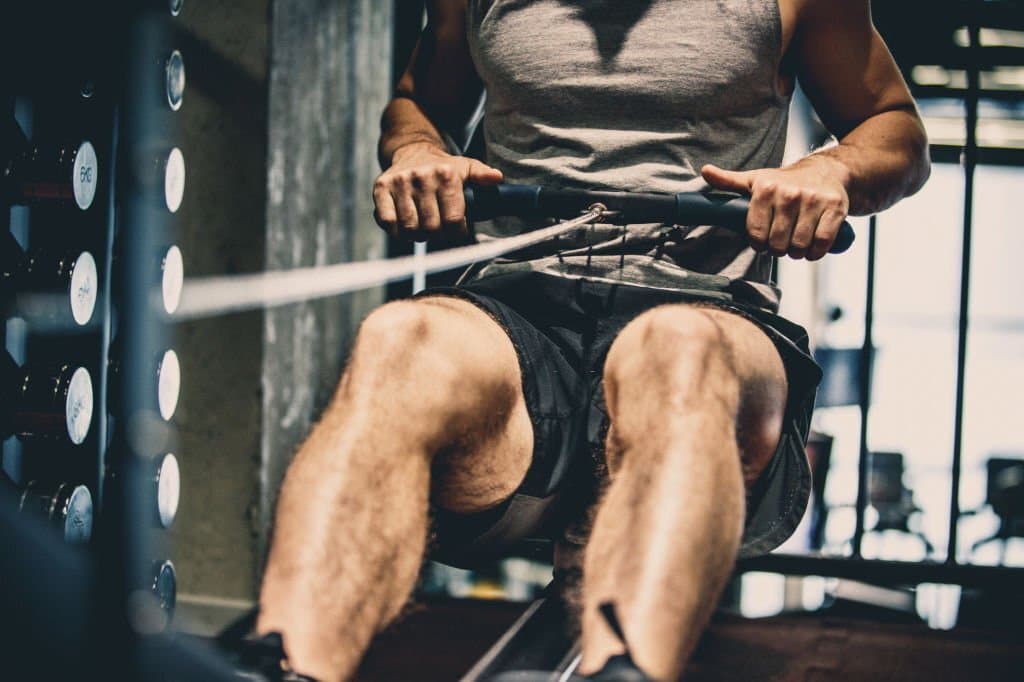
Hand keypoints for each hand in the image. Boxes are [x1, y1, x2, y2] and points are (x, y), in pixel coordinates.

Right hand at [373, 143, 503, 240]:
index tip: (455, 228)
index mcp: (446, 175)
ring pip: (410, 228)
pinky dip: (397, 231)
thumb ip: (482, 175)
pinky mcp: (381, 187)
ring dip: (417, 235)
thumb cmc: (443, 168)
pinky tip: (405, 226)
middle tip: (437, 229)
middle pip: (432, 228)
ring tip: (422, 227)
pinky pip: (388, 222)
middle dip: (437, 234)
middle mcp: (422, 177)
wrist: (413, 151)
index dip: (456, 231)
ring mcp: (400, 182)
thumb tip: (497, 178)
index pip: (453, 220)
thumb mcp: (466, 167)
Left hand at [701, 156, 849, 260]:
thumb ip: (729, 181)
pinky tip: (811, 248)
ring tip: (795, 244)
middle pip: (777, 243)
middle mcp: (789, 193)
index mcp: (766, 188)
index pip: (756, 234)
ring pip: (799, 246)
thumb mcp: (755, 179)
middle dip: (778, 249)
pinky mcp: (835, 209)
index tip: (762, 240)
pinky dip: (816, 252)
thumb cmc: (785, 182)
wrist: (827, 172)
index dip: (758, 243)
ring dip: (797, 253)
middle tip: (781, 242)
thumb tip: (705, 171)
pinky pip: (822, 243)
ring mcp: (814, 201)